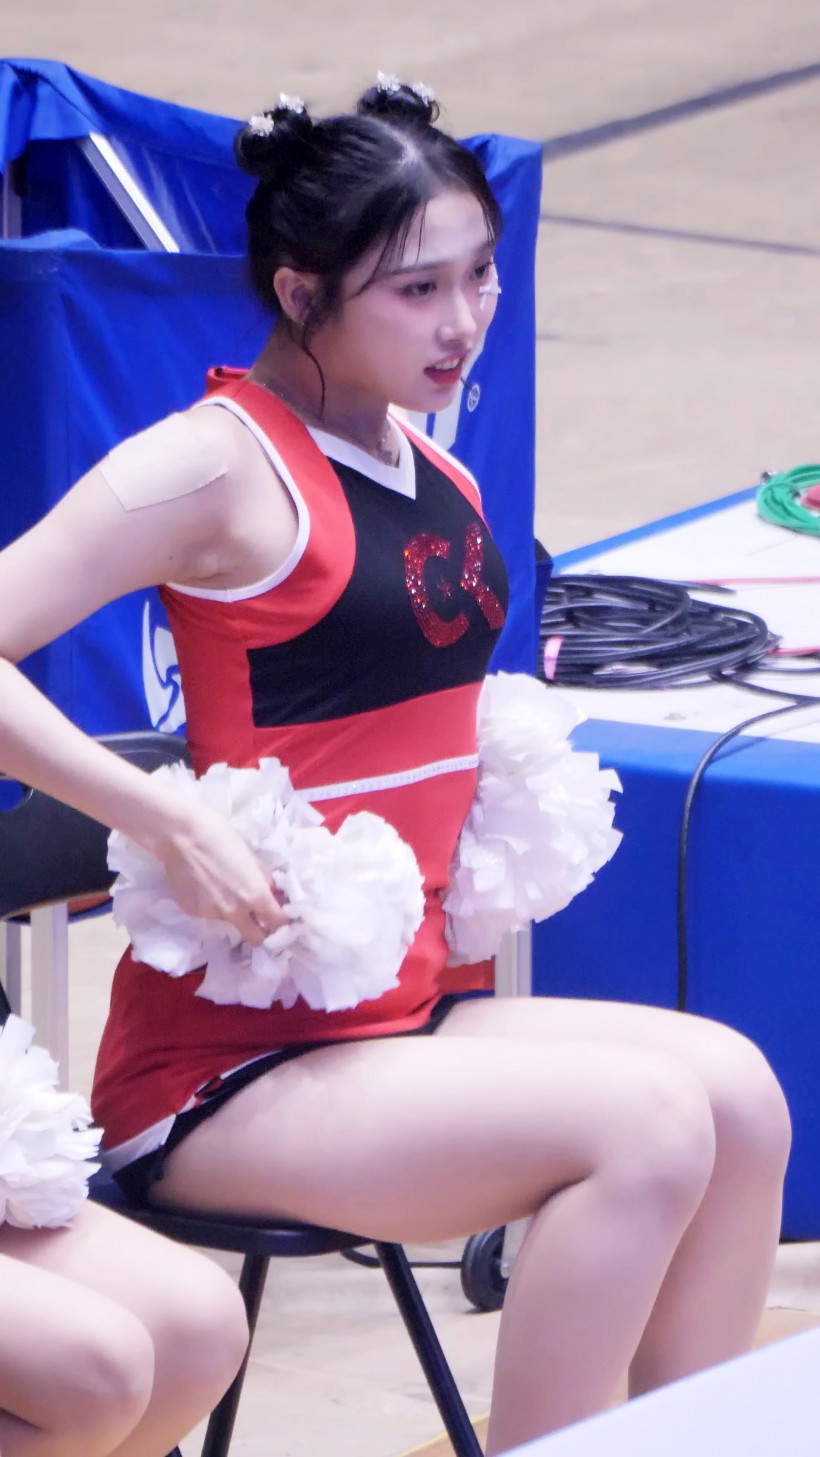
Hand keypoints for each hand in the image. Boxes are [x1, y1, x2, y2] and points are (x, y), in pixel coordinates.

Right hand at [159, 803, 289, 946]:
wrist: (182, 835)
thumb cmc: (222, 837)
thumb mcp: (253, 858)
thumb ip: (265, 882)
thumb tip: (274, 897)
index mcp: (255, 895)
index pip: (277, 924)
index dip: (281, 922)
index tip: (279, 917)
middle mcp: (234, 912)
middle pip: (255, 938)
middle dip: (261, 931)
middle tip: (258, 918)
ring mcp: (211, 915)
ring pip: (230, 923)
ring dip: (232, 912)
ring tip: (221, 888)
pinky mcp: (192, 913)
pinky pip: (209, 914)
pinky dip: (211, 905)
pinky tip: (203, 886)